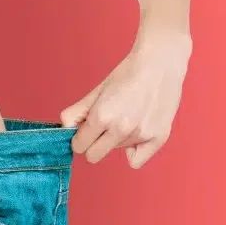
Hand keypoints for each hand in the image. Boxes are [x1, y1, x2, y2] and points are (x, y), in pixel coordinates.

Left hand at [59, 31, 190, 168]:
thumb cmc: (128, 73)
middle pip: (94, 156)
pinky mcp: (158, 138)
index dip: (80, 138)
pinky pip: (136, 161)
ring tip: (129, 115)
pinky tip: (137, 131)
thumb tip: (65, 128)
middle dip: (93, 144)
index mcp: (102, 116)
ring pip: (116, 151)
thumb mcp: (97, 91)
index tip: (86, 130)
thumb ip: (77, 112)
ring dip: (117, 139)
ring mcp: (141, 135)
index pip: (79, 146)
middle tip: (103, 127)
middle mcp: (121, 129)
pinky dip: (134, 150)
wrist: (160, 63)